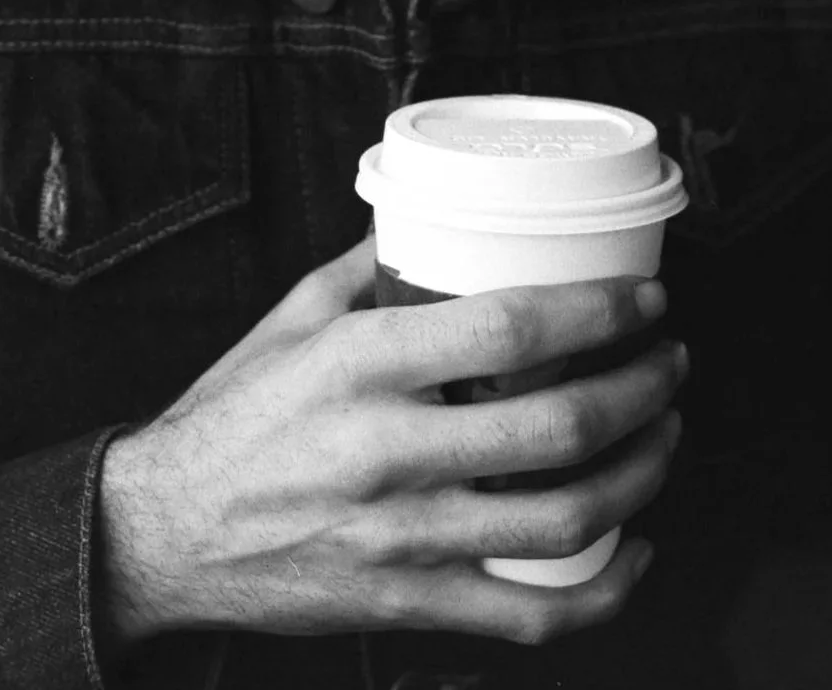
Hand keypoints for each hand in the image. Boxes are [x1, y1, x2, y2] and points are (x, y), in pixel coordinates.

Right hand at [96, 234, 686, 646]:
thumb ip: (368, 267)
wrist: (161, 532)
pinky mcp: (406, 601)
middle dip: (643, 390)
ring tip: (665, 436)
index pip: (509, 329)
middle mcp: (389, 449)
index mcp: (363, 362)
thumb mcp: (291, 317)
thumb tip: (430, 218)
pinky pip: (530, 612)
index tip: (644, 298)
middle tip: (670, 362)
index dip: (597, 312)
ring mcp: (403, 535)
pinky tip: (633, 548)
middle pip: (557, 426)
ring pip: (562, 517)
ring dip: (641, 474)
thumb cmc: (233, 415)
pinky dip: (603, 588)